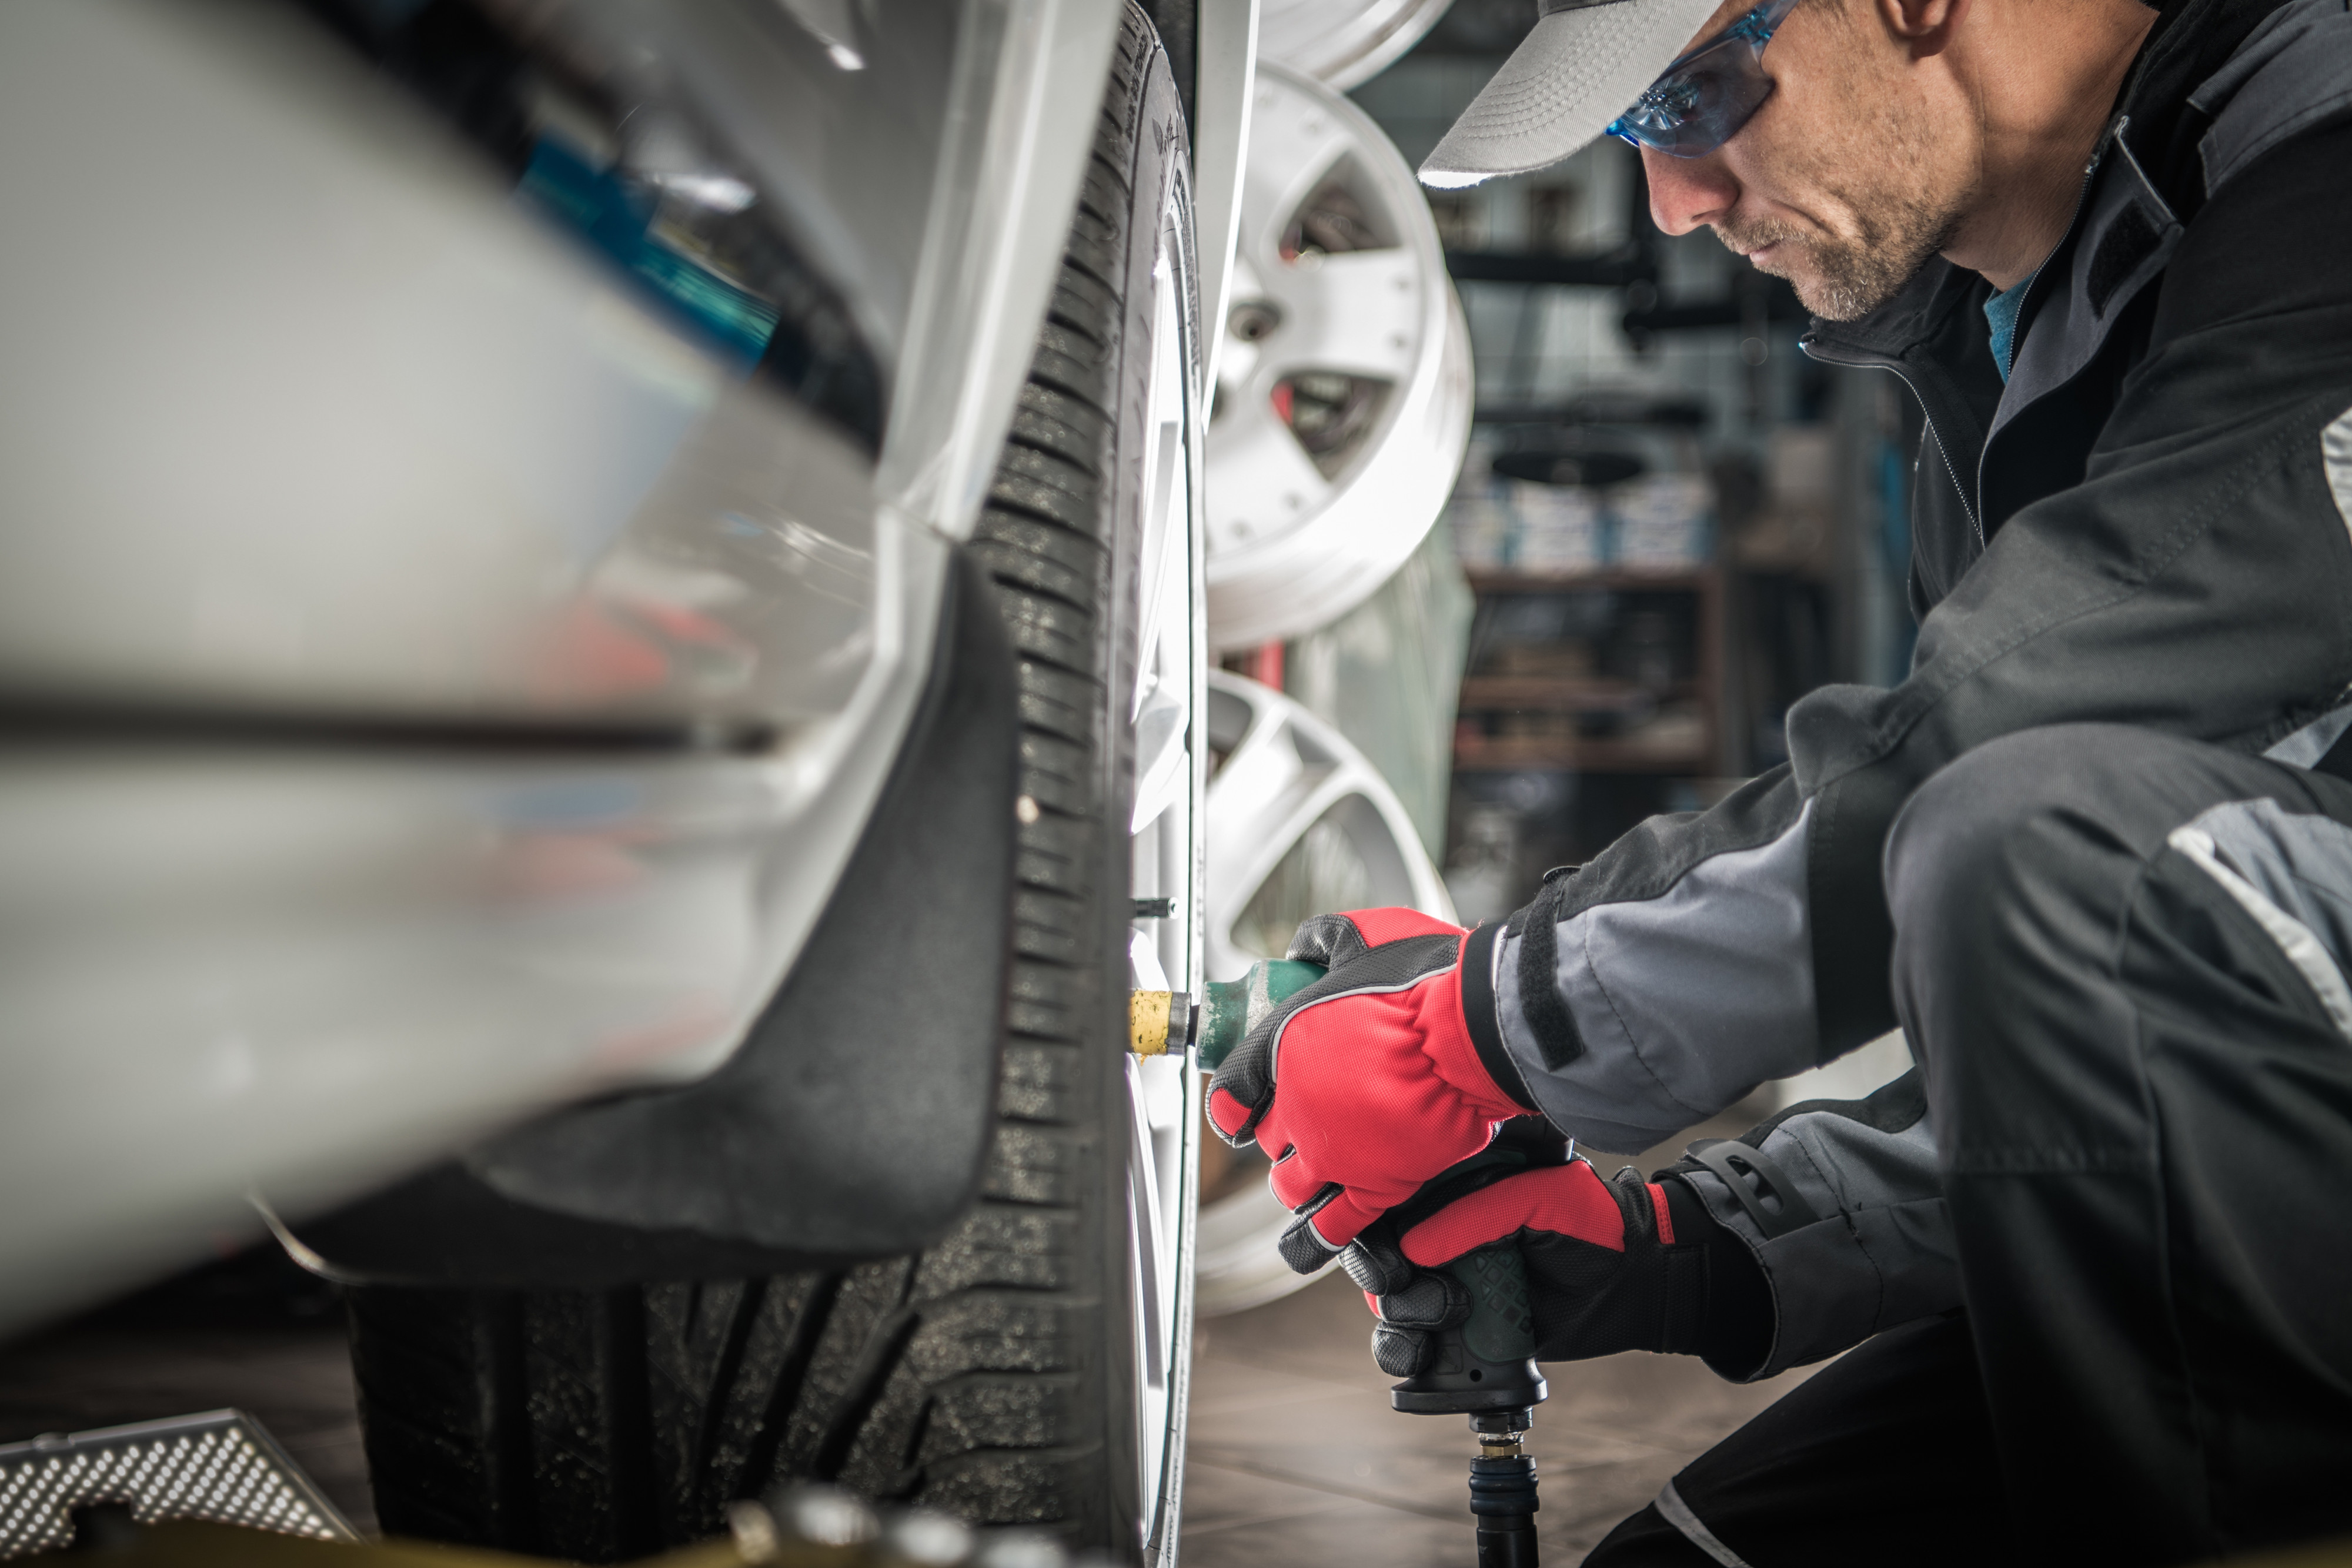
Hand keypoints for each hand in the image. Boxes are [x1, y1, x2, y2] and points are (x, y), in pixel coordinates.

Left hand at [1205, 909, 1535, 1270]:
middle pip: (1268, 1138)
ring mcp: (1334, 1150)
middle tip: (1306, 1128)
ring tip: (1310, 1181)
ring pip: (1292, 1186)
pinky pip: (1333, 1228)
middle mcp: (1298, 1105)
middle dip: (1281, 1135)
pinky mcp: (1375, 1185)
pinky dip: (1317, 1240)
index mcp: (1283, 1045)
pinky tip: (1309, 1246)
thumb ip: (1326, 939)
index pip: (1232, 1089)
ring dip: (1297, 1184)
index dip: (1233, 1104)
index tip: (1237, 1110)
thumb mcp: (1362, 935)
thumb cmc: (1425, 980)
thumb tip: (1308, 944)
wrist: (1474, 1030)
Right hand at [1341, 1141, 1770, 1376]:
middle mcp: (1439, 1236)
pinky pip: (1412, 1345)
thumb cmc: (1593, 1226)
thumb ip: (1478, 1214)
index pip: (1387, 1201)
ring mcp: (1445, 1284)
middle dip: (1381, 1274)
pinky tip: (1424, 1353)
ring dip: (1401, 1315)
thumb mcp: (1540, 1198)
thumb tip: (1414, 1247)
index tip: (1389, 1251)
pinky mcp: (1459, 1330)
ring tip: (1447, 1313)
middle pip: (1374, 1256)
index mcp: (1451, 1191)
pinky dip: (1405, 1353)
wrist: (1633, 1284)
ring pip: (1387, 1303)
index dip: (1370, 1225)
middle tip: (1408, 1282)